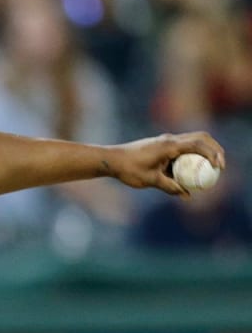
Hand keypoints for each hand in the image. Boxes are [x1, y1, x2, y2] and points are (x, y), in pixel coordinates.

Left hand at [107, 131, 225, 198]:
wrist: (111, 159)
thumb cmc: (128, 169)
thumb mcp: (150, 180)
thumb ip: (170, 187)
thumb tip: (187, 195)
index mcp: (168, 145)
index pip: (198, 144)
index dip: (212, 153)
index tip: (219, 167)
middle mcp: (169, 139)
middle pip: (201, 137)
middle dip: (215, 149)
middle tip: (221, 165)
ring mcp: (166, 141)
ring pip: (193, 140)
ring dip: (205, 151)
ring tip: (212, 167)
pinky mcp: (163, 145)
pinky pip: (183, 148)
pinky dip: (192, 155)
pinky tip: (193, 171)